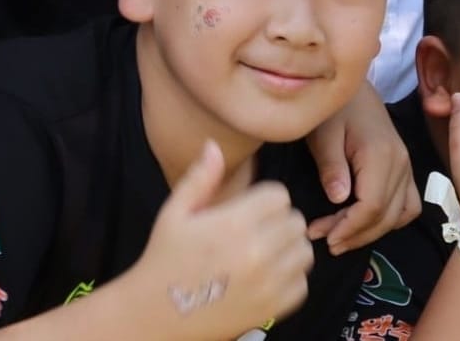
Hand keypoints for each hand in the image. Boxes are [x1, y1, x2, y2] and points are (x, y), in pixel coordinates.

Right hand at [137, 141, 313, 338]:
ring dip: (288, 248)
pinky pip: (302, 284)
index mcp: (234, 223)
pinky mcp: (272, 309)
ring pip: (304, 251)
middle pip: (295, 221)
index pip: (279, 196)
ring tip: (265, 251)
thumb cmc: (165, 259)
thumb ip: (200, 178)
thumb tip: (214, 145)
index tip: (251, 209)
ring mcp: (267, 284)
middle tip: (257, 230)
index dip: (266, 198)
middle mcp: (256, 252)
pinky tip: (267, 276)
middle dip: (278, 221)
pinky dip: (290, 279)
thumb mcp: (175, 213)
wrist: (155, 315)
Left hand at [306, 82, 419, 253]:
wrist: (355, 88)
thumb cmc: (335, 109)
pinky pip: (408, 203)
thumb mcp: (324, 133)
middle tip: (326, 240)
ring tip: (342, 237)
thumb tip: (339, 199)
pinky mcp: (405, 167)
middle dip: (355, 235)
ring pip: (400, 214)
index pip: (372, 205)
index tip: (324, 237)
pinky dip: (392, 219)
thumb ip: (331, 165)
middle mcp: (401, 163)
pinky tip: (367, 224)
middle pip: (386, 215)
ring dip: (373, 231)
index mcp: (380, 155)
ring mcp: (406, 165)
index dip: (349, 227)